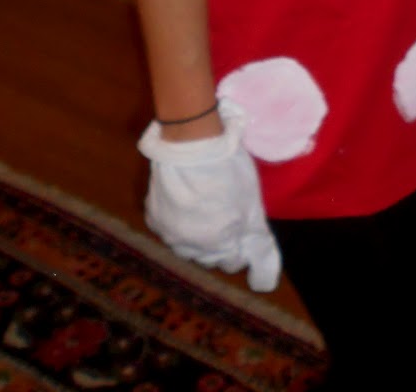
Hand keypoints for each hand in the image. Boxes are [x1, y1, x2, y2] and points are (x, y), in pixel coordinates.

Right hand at [138, 98, 280, 288]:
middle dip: (218, 244)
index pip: (232, 262)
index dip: (240, 246)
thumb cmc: (229, 171)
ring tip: (203, 209)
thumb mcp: (252, 204)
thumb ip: (256, 239)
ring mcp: (168, 234)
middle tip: (223, 216)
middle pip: (208, 257)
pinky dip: (177, 222)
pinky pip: (168, 230)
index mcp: (217, 245)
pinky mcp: (153, 218)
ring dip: (196, 236)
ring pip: (186, 246)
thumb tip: (262, 272)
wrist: (191, 143)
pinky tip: (184, 204)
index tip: (242, 228)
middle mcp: (190, 248)